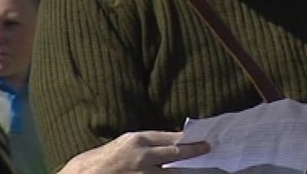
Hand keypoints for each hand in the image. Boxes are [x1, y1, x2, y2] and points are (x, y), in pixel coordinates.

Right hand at [56, 130, 210, 173]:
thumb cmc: (99, 160)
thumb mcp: (123, 144)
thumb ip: (144, 144)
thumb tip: (167, 144)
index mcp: (137, 140)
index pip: (170, 137)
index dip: (187, 139)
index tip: (200, 139)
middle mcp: (142, 156)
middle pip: (176, 153)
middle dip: (193, 151)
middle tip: (207, 149)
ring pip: (171, 173)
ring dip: (180, 171)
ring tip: (192, 168)